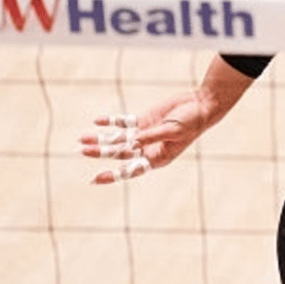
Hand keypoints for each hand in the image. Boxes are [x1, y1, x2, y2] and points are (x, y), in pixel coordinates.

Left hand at [79, 90, 217, 183]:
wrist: (202, 103)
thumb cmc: (192, 121)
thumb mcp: (172, 130)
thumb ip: (151, 136)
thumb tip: (131, 143)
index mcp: (157, 157)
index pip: (131, 170)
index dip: (113, 175)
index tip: (95, 179)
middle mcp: (147, 148)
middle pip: (119, 153)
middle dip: (101, 152)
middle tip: (84, 151)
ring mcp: (144, 134)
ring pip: (118, 139)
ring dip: (101, 139)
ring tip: (83, 139)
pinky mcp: (144, 120)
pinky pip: (123, 123)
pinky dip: (111, 122)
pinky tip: (98, 121)